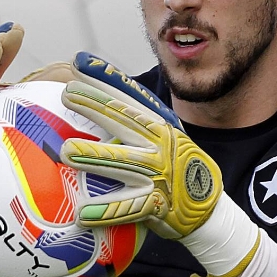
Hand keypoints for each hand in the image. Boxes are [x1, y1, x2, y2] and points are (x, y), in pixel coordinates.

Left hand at [59, 52, 222, 239]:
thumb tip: (95, 103)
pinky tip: (80, 215)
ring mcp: (159, 173)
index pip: (128, 97)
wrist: (209, 208)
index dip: (105, 79)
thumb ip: (132, 122)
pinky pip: (128, 208)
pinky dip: (105, 212)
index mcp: (157, 126)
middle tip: (68, 94)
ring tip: (66, 151)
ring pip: (124, 162)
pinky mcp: (158, 204)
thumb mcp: (162, 138)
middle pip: (125, 120)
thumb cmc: (174, 167)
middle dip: (96, 105)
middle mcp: (159, 145)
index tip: (79, 62)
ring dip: (95, 155)